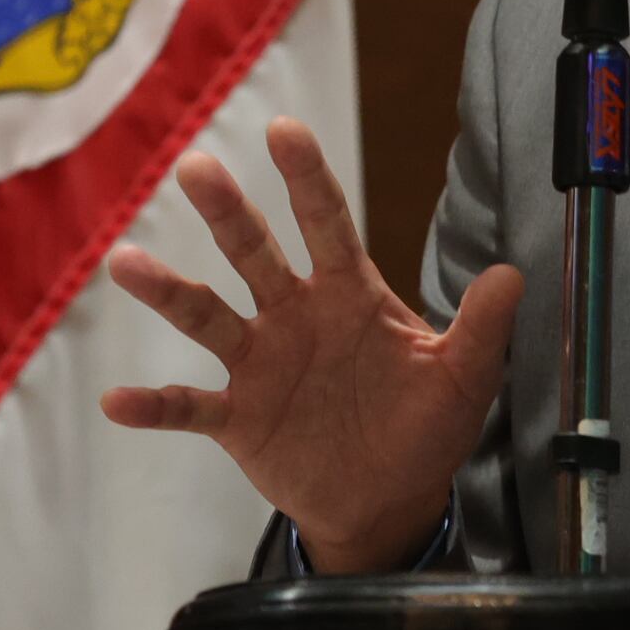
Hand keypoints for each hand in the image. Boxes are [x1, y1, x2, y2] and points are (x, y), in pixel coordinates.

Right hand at [100, 117, 522, 573]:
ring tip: (127, 263)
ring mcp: (261, 365)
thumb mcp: (463, 378)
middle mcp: (296, 317)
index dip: (307, 178)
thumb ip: (482, 328)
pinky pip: (189, 408)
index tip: (285, 129)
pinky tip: (117, 401)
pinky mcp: (238, 418)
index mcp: (349, 295)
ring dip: (167, 291)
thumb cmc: (424, 427)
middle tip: (196, 166)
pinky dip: (154, 405)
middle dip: (228, 210)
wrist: (390, 500)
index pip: (327, 223)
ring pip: (207, 316)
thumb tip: (512, 274)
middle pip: (255, 253)